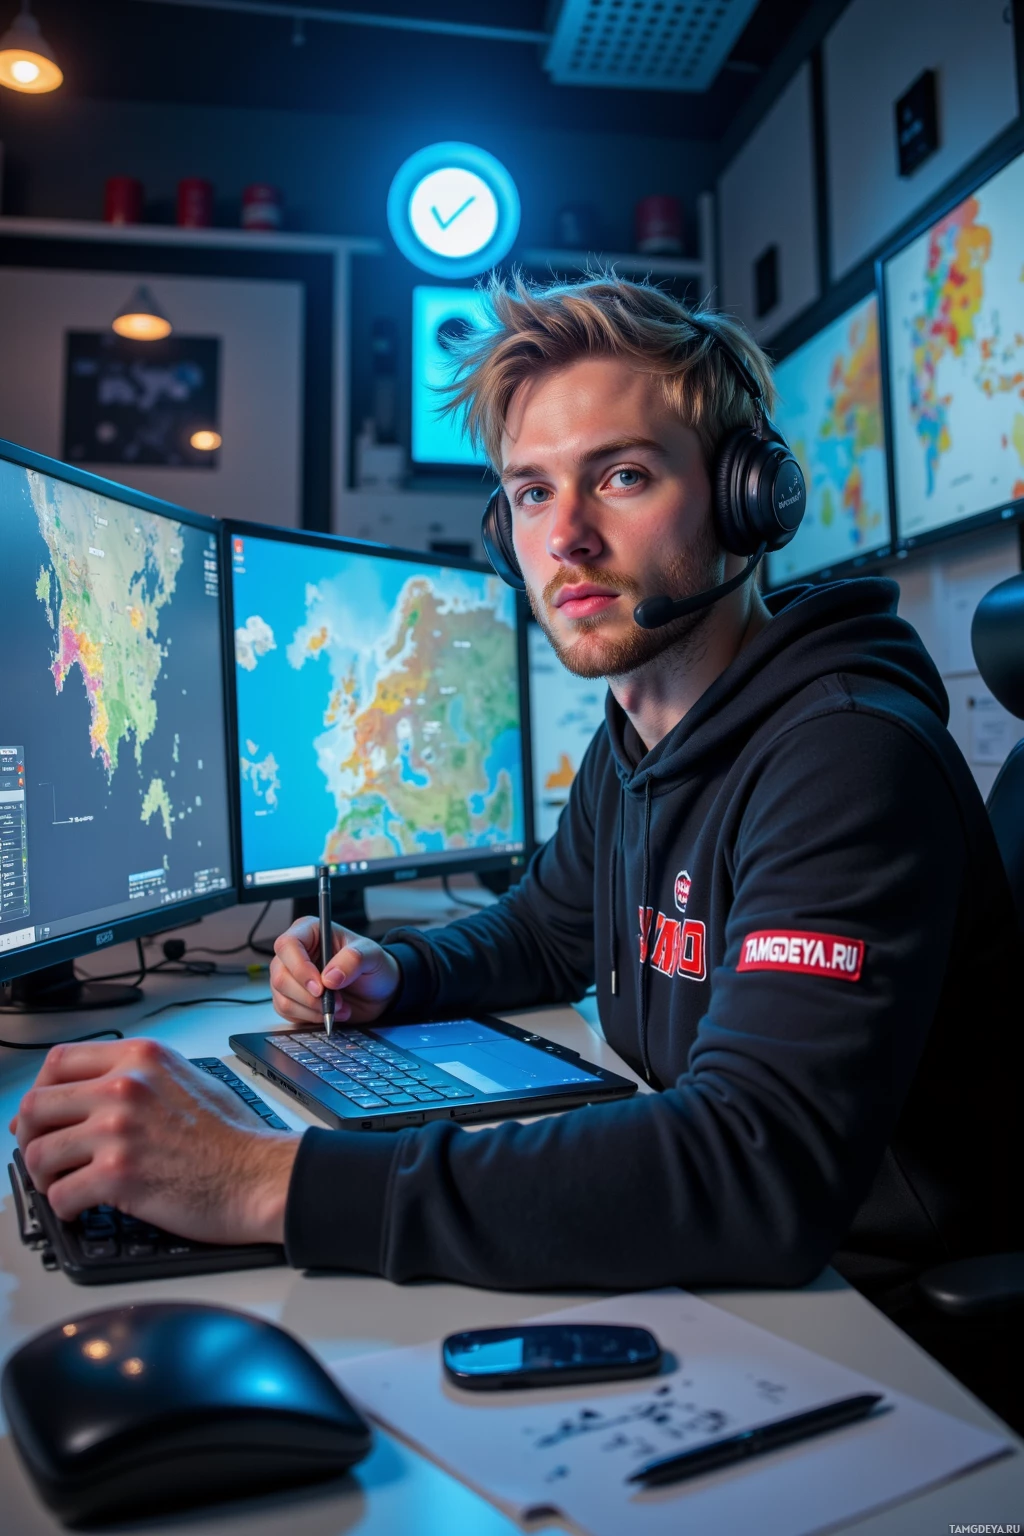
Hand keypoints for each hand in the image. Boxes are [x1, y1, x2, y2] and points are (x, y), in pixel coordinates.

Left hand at [11, 1038, 299, 1242]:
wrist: (258, 1175)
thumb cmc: (231, 1135)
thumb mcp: (185, 1077)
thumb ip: (137, 1075)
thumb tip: (88, 1092)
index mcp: (140, 1057)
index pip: (58, 1062)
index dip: (40, 1091)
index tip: (40, 1114)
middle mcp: (125, 1086)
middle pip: (36, 1106)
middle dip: (29, 1137)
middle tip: (42, 1156)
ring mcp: (119, 1130)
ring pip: (38, 1153)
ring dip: (43, 1176)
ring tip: (62, 1185)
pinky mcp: (119, 1176)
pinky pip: (60, 1195)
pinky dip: (64, 1207)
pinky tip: (80, 1208)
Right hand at [270, 916, 399, 1027]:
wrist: (378, 992)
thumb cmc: (373, 966)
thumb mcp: (372, 956)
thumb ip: (354, 959)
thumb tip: (330, 977)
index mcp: (310, 932)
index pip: (288, 945)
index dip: (300, 968)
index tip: (320, 987)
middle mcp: (295, 953)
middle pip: (280, 975)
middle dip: (309, 995)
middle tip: (335, 1001)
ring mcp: (290, 976)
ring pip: (282, 997)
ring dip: (312, 1009)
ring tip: (339, 1007)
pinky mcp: (291, 998)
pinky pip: (287, 1012)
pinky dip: (310, 1017)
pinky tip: (331, 1013)